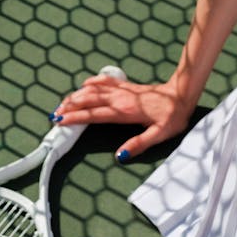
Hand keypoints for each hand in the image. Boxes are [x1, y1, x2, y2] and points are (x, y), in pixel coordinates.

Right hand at [53, 72, 192, 161]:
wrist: (182, 94)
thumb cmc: (173, 116)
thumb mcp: (160, 134)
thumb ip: (139, 143)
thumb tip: (120, 155)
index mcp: (124, 112)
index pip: (94, 115)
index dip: (75, 117)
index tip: (60, 121)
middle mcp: (119, 99)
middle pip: (88, 100)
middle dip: (69, 106)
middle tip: (55, 114)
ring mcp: (122, 90)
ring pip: (93, 90)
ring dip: (76, 95)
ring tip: (63, 103)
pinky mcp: (126, 86)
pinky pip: (104, 81)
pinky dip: (92, 82)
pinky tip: (85, 84)